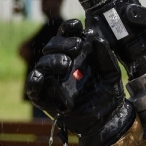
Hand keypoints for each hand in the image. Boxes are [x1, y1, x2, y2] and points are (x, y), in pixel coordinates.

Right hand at [26, 19, 135, 145]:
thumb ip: (106, 56)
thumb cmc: (109, 92)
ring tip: (66, 64)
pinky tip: (41, 77)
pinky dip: (34, 81)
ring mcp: (53, 80)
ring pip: (42, 64)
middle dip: (62, 43)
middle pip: (52, 46)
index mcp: (77, 55)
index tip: (77, 27)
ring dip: (52, 60)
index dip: (69, 28)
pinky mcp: (46, 97)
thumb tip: (97, 38)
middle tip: (76, 48)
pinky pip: (33, 88)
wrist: (108, 118)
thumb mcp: (112, 73)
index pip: (67, 35)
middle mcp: (63, 64)